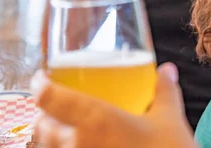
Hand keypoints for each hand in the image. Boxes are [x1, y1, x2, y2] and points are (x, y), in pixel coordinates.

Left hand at [31, 63, 196, 147]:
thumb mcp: (169, 120)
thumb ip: (164, 91)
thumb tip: (166, 71)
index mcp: (96, 120)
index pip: (49, 98)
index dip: (40, 85)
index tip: (42, 79)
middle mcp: (78, 144)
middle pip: (43, 126)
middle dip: (47, 115)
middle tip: (58, 108)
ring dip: (53, 139)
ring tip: (69, 134)